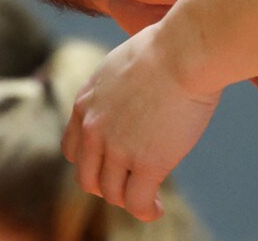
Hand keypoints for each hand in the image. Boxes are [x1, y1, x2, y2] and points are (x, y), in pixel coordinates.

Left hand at [63, 24, 218, 221]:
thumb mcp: (122, 64)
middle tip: (127, 186)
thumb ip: (115, 90)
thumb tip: (131, 97)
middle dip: (106, 186)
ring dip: (127, 199)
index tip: (109, 165)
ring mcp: (118, 147)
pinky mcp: (146, 163)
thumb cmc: (166, 48)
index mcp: (86, 102)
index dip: (91, 162)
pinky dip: (145, 210)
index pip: (72, 149)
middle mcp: (94, 128)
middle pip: (87, 177)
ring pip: (112, 193)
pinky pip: (136, 202)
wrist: (185, 51)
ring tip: (147, 200)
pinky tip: (155, 208)